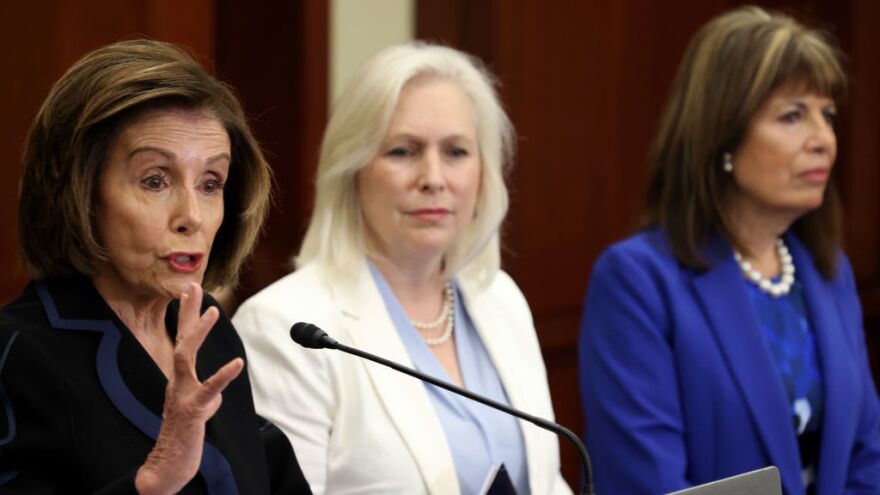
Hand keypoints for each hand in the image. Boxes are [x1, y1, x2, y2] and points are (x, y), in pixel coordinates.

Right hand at [135, 283, 244, 494]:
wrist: (170, 461)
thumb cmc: (185, 433)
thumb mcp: (202, 409)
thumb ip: (209, 395)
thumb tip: (217, 393)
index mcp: (180, 377)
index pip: (183, 339)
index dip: (188, 314)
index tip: (190, 289)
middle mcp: (177, 380)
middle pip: (181, 338)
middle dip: (187, 311)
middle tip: (192, 285)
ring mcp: (182, 392)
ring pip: (186, 356)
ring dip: (199, 332)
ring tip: (214, 311)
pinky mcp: (193, 409)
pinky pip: (209, 389)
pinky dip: (224, 375)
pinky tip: (238, 363)